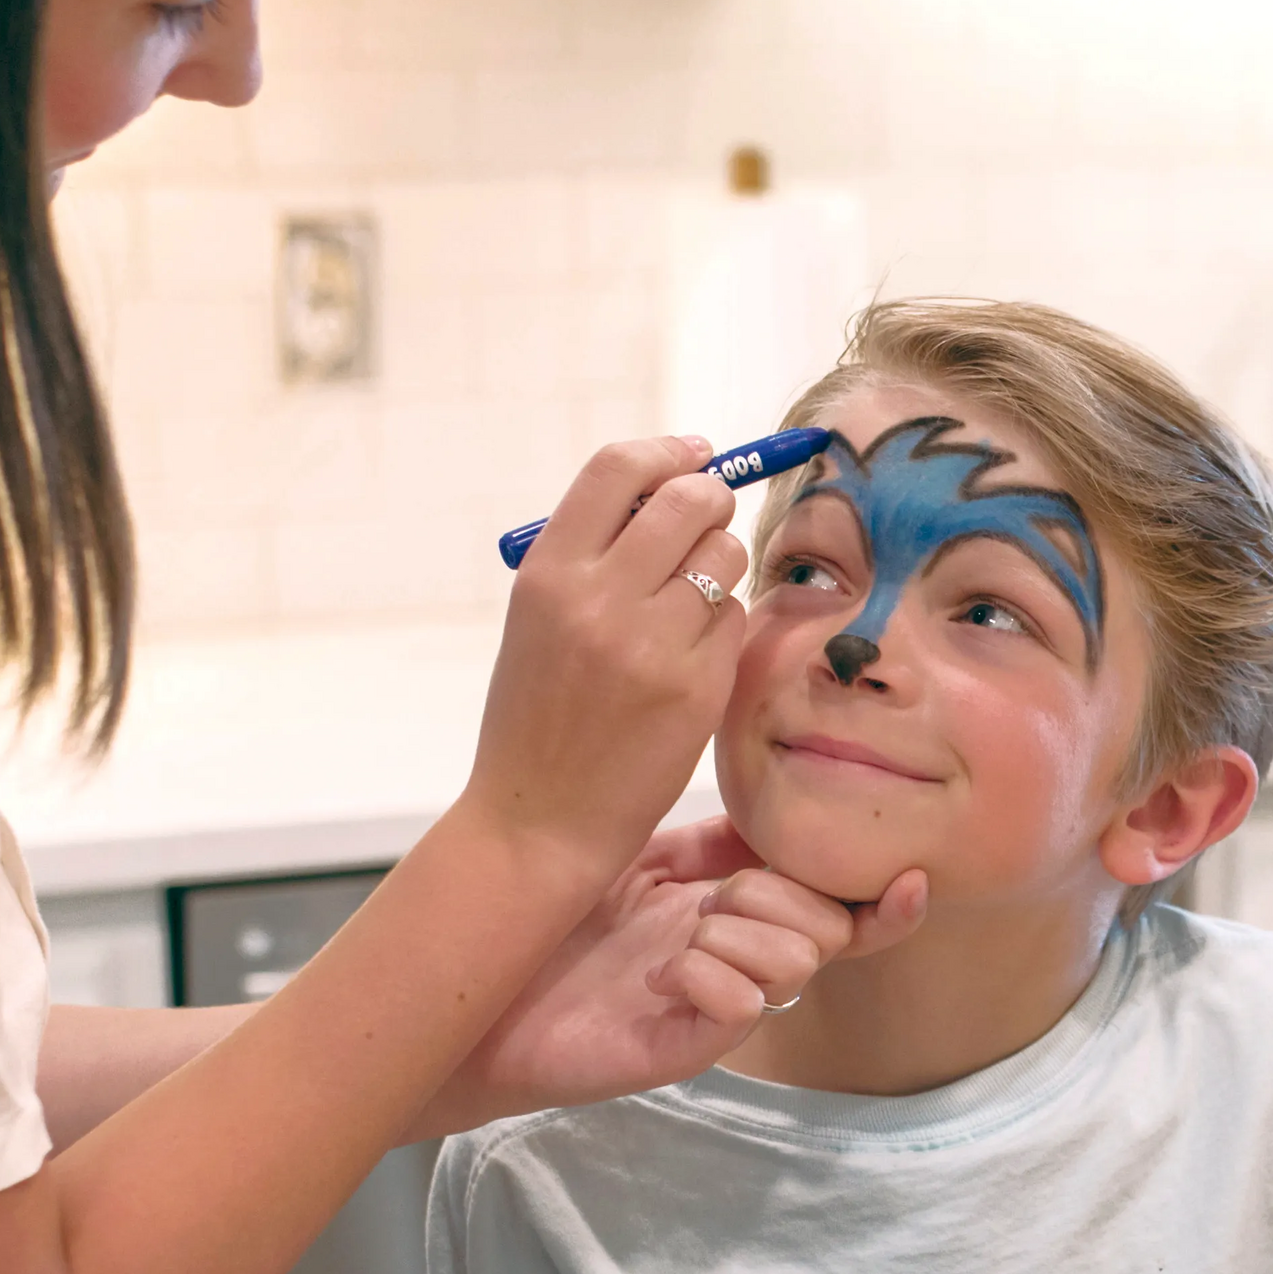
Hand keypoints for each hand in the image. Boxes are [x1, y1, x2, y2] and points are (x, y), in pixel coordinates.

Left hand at [423, 819, 925, 1126]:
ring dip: (742, 933)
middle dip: (781, 896)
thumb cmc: (556, 921)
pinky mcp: (690, 1049)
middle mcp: (744, 969)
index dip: (884, 901)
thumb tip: (779, 804)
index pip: (844, 915)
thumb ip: (717, 840)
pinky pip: (745, 1005)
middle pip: (831, 931)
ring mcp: (721, 1011)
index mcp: (743, 923)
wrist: (479, 988)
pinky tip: (659, 974)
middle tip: (710, 899)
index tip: (909, 871)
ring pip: (797, 963)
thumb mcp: (645, 858)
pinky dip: (709, 975)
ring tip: (679, 936)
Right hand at [459, 437, 747, 892]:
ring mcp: (651, 643)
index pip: (617, 469)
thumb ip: (592, 555)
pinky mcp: (696, 687)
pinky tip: (692, 656)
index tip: (694, 453)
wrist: (537, 821)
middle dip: (710, 500)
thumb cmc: (538, 718)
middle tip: (708, 522)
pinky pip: (735, 619)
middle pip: (688, 500)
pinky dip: (723, 626)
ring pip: (725, 556)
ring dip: (721, 566)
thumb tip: (667, 485)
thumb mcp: (538, 621)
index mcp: (548, 573)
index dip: (665, 451)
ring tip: (690, 604)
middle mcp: (598, 599)